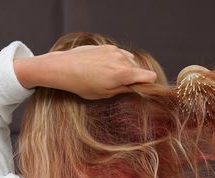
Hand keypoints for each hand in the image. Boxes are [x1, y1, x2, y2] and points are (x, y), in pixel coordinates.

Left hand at [14, 44, 156, 98]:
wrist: (63, 68)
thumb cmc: (82, 84)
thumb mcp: (105, 93)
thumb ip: (125, 89)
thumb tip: (139, 88)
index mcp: (123, 73)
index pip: (150, 76)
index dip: (148, 85)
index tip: (140, 90)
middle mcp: (122, 59)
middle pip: (139, 69)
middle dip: (133, 77)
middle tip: (117, 85)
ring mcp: (115, 50)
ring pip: (130, 61)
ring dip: (124, 69)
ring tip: (107, 76)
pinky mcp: (107, 46)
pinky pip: (120, 55)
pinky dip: (116, 61)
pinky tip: (102, 68)